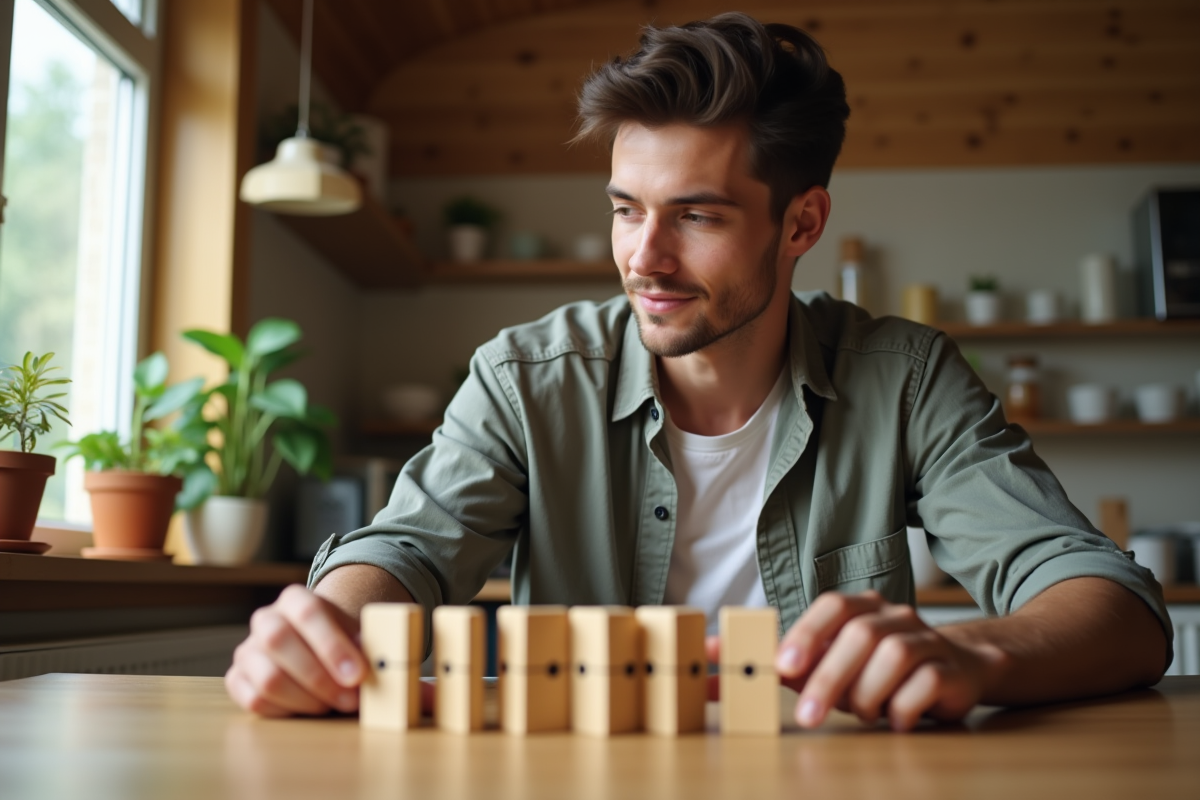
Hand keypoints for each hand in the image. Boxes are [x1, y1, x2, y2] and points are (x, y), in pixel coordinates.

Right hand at [225, 584, 367, 717]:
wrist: (315, 647)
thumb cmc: (340, 641)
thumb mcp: (355, 634)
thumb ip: (366, 645)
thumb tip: (378, 664)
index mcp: (295, 598)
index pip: (308, 612)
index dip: (333, 645)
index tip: (359, 674)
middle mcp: (266, 619)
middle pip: (279, 641)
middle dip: (320, 677)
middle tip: (351, 700)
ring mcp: (247, 650)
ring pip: (268, 678)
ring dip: (308, 700)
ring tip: (334, 706)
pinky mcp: (236, 679)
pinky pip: (255, 701)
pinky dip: (288, 711)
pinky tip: (310, 709)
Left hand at [774, 590, 1003, 730]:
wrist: (956, 671)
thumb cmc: (881, 672)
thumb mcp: (837, 666)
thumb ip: (798, 665)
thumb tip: (751, 666)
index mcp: (864, 607)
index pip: (834, 606)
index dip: (808, 633)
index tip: (784, 666)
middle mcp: (896, 616)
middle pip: (861, 634)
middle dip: (830, 677)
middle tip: (808, 715)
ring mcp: (928, 640)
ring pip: (894, 655)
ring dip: (869, 693)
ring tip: (863, 714)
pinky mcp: (952, 670)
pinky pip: (927, 683)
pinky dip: (904, 707)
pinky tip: (896, 719)